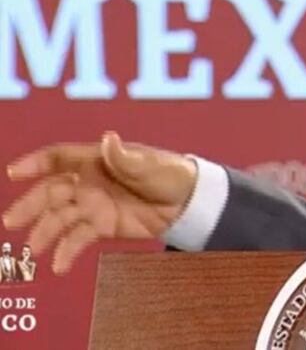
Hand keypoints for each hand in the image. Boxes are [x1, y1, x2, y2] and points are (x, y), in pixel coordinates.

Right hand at [2, 132, 196, 273]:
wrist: (188, 203)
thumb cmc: (171, 174)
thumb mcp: (151, 164)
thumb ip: (125, 157)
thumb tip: (109, 140)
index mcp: (97, 160)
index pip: (60, 158)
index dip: (37, 163)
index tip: (15, 172)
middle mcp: (88, 182)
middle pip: (51, 191)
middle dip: (30, 205)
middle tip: (12, 221)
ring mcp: (92, 205)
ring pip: (59, 217)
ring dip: (44, 231)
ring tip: (35, 248)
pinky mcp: (101, 226)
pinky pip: (77, 239)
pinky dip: (66, 251)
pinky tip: (59, 265)